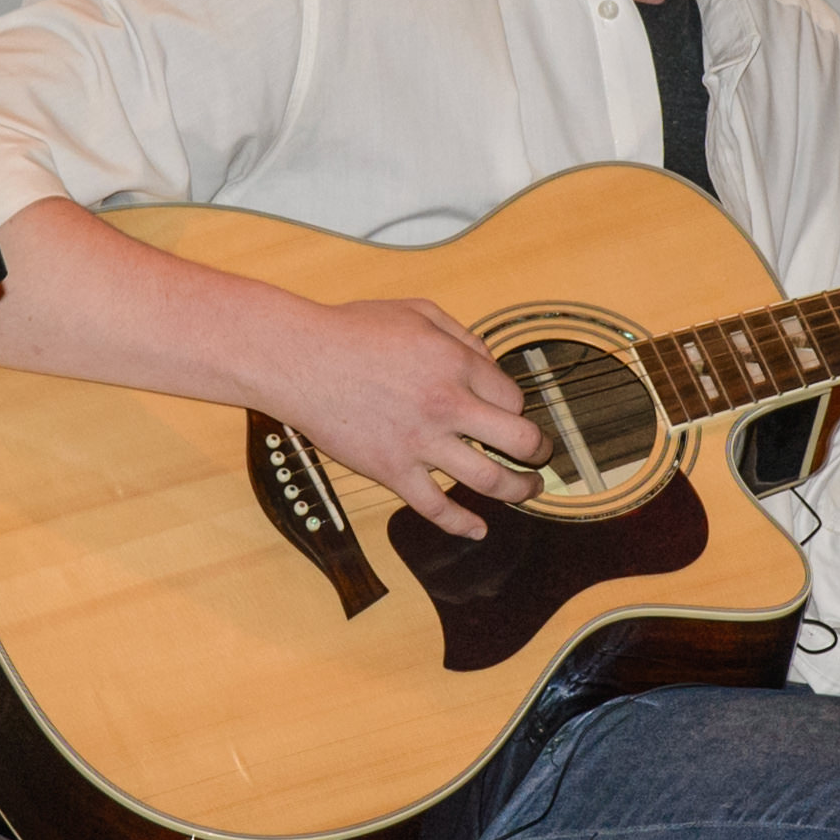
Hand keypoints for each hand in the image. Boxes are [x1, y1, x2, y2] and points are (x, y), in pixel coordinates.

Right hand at [268, 297, 549, 541]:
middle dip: (539, 451)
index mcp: (456, 364)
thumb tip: (490, 362)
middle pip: (519, 440)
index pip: (513, 396)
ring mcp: (421, 442)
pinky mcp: (393, 470)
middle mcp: (447, 405)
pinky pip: (436, 506)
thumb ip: (462, 334)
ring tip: (528, 491)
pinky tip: (478, 528)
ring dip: (519, 490)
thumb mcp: (417, 310)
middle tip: (541, 455)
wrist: (299, 358)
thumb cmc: (352, 330)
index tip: (507, 410)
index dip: (515, 405)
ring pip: (490, 480)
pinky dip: (462, 523)